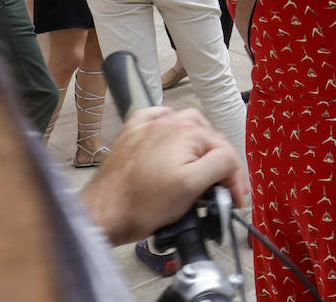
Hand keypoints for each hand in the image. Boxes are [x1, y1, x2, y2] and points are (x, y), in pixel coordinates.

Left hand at [82, 106, 248, 244]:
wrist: (101, 215)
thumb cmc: (142, 205)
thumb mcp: (191, 187)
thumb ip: (220, 165)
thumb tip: (231, 160)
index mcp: (188, 132)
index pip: (226, 151)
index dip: (234, 178)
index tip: (235, 201)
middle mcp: (169, 121)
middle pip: (209, 138)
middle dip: (219, 163)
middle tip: (221, 191)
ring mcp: (149, 126)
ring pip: (188, 127)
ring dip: (199, 145)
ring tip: (200, 167)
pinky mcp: (132, 135)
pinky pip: (157, 120)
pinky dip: (170, 127)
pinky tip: (171, 140)